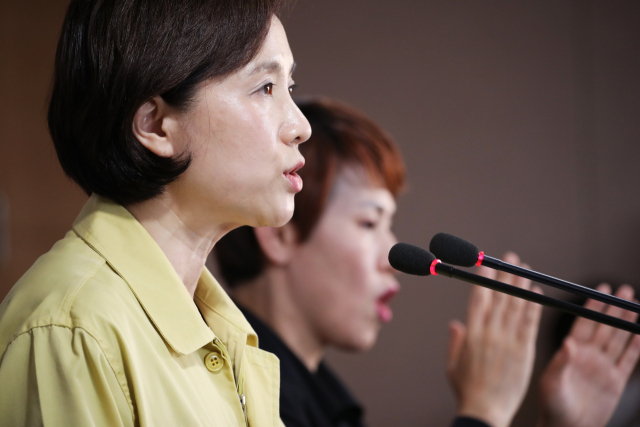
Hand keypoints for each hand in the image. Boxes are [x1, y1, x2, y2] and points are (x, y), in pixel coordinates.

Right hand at [448, 252, 542, 426]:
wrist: (485, 411)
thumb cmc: (467, 390)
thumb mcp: (453, 364)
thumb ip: (455, 341)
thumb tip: (454, 324)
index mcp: (471, 334)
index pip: (478, 298)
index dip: (483, 278)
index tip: (487, 263)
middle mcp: (490, 333)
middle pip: (499, 296)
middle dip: (505, 274)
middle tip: (511, 258)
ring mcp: (507, 341)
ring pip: (516, 305)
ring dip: (521, 284)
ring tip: (526, 269)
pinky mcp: (524, 351)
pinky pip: (530, 323)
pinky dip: (533, 305)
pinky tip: (536, 292)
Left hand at [537, 284, 639, 426]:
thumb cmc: (552, 406)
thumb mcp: (552, 383)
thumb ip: (561, 362)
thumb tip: (569, 342)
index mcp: (571, 351)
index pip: (585, 322)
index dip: (593, 306)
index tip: (602, 289)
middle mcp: (588, 356)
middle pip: (605, 327)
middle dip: (614, 308)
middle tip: (625, 290)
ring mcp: (603, 367)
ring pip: (618, 339)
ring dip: (626, 322)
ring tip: (635, 304)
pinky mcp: (615, 382)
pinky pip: (628, 361)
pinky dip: (636, 348)